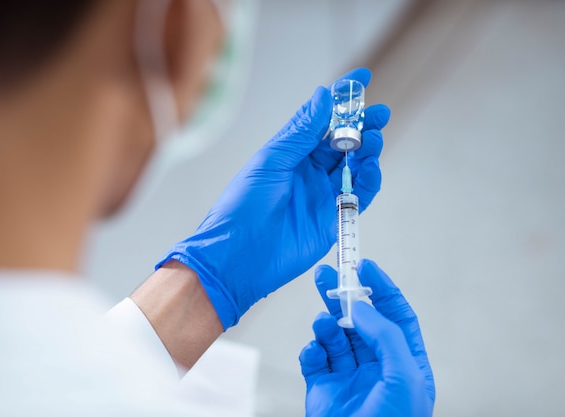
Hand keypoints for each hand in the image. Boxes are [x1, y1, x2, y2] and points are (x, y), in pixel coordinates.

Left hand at [157, 68, 389, 328]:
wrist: (238, 255)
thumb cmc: (243, 206)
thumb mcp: (272, 161)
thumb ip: (301, 132)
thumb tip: (323, 97)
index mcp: (289, 154)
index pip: (320, 121)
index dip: (341, 100)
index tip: (361, 79)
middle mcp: (307, 171)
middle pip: (343, 142)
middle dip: (362, 125)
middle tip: (379, 113)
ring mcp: (322, 194)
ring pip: (354, 166)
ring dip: (367, 150)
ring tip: (374, 138)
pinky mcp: (333, 219)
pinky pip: (359, 196)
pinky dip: (369, 181)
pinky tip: (371, 168)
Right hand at [299, 261, 434, 416]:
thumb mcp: (403, 376)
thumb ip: (384, 335)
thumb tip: (362, 307)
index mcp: (404, 363)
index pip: (394, 316)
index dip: (381, 289)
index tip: (365, 265)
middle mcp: (376, 366)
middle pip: (360, 320)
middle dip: (344, 296)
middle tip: (327, 273)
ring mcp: (348, 376)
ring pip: (335, 336)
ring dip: (326, 323)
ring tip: (323, 321)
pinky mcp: (323, 387)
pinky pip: (314, 358)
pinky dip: (311, 349)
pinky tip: (314, 350)